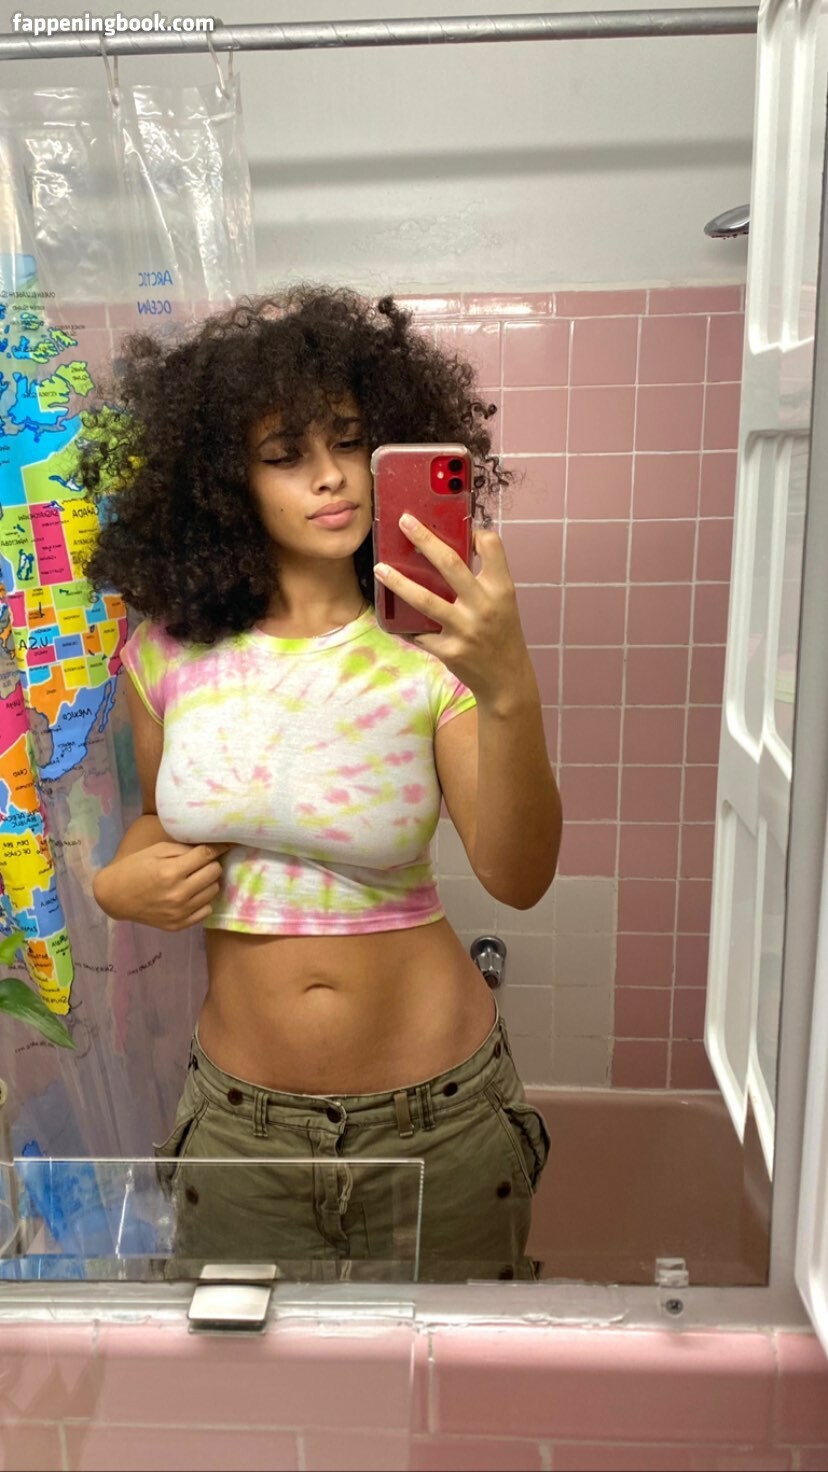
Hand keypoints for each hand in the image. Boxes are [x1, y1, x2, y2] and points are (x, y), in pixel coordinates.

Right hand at [93, 841, 231, 930]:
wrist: (115, 896)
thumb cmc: (135, 868)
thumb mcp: (157, 850)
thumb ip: (184, 849)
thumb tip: (211, 848)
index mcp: (171, 871)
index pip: (207, 855)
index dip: (220, 846)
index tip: (227, 843)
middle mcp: (178, 893)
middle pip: (214, 872)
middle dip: (211, 864)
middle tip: (201, 862)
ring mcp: (180, 912)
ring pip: (213, 891)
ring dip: (208, 882)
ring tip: (195, 878)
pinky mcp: (179, 925)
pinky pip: (206, 910)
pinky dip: (203, 900)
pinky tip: (191, 894)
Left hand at [374, 514, 534, 708]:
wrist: (507, 680)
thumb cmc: (500, 634)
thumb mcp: (503, 603)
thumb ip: (483, 579)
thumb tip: (452, 550)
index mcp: (501, 589)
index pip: (492, 547)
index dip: (477, 533)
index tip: (462, 527)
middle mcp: (484, 606)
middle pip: (451, 564)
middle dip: (424, 539)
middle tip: (404, 522)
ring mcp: (466, 630)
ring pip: (426, 600)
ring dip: (398, 582)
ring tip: (380, 569)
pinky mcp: (450, 651)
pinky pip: (419, 633)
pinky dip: (405, 625)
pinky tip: (393, 618)